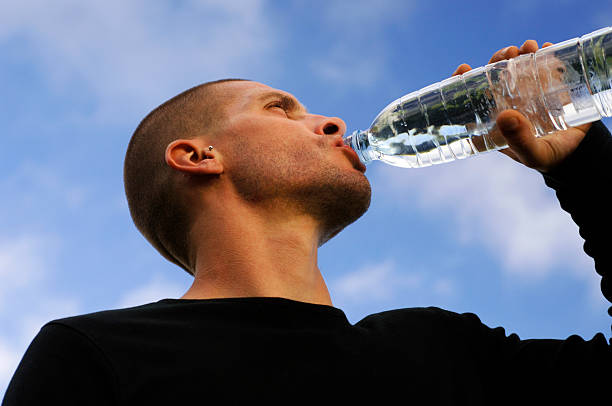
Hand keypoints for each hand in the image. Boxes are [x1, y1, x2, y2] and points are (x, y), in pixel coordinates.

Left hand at [452, 40, 591, 172]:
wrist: (578, 153)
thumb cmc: (548, 158)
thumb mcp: (533, 154)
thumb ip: (520, 141)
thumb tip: (504, 116)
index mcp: (493, 120)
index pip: (472, 98)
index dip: (463, 81)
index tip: (464, 69)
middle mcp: (506, 103)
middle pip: (495, 76)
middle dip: (498, 59)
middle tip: (509, 53)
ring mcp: (527, 92)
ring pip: (517, 66)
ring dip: (520, 53)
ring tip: (529, 48)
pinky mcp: (549, 85)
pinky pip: (543, 65)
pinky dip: (544, 53)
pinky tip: (547, 48)